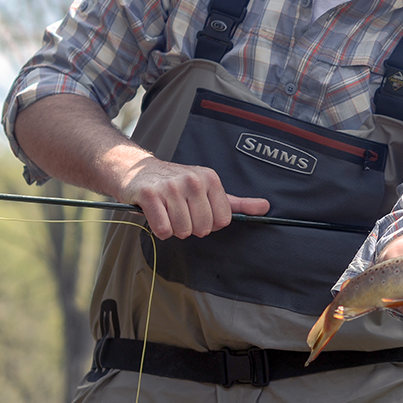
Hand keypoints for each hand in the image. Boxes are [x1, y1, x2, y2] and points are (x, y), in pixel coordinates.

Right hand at [117, 156, 269, 239]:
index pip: (222, 221)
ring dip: (174, 229)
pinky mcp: (150, 195)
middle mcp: (193, 180)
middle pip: (202, 228)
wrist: (137, 170)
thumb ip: (237, 203)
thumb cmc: (176, 184)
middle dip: (191, 227)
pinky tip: (157, 215)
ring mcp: (171, 187)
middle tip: (180, 212)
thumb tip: (265, 207)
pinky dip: (160, 230)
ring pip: (182, 231)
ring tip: (168, 212)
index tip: (197, 212)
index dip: (209, 223)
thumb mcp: (209, 189)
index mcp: (210, 178)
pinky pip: (163, 230)